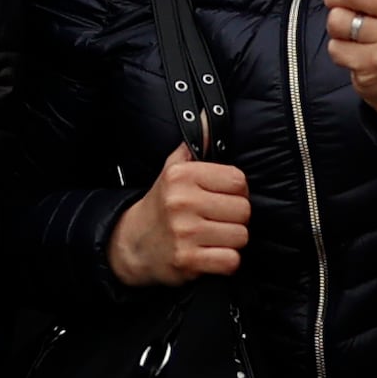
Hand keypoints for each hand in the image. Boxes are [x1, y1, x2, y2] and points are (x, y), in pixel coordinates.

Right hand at [106, 144, 250, 285]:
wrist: (133, 243)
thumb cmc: (162, 205)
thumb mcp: (173, 169)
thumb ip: (196, 144)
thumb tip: (208, 116)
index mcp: (181, 176)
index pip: (238, 180)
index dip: (236, 191)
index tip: (222, 196)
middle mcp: (182, 201)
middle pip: (243, 210)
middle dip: (235, 218)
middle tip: (217, 219)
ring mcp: (185, 232)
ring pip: (240, 236)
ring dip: (231, 240)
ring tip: (213, 236)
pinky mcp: (188, 260)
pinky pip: (231, 261)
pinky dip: (226, 261)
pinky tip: (211, 254)